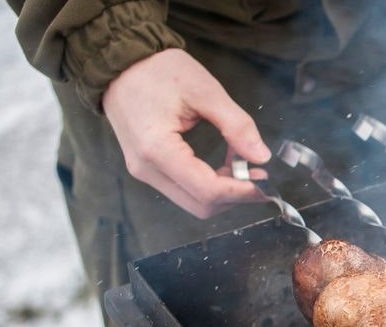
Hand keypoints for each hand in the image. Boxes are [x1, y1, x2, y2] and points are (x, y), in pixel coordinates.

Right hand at [103, 49, 270, 218]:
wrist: (120, 63)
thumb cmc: (159, 71)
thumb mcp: (205, 91)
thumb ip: (236, 126)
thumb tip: (262, 157)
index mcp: (157, 150)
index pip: (208, 191)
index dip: (242, 191)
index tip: (265, 179)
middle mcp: (146, 169)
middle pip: (201, 206)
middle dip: (234, 196)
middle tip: (258, 175)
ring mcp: (144, 172)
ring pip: (192, 201)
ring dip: (223, 192)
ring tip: (242, 167)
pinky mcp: (147, 169)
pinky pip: (183, 189)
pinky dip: (208, 185)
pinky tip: (224, 166)